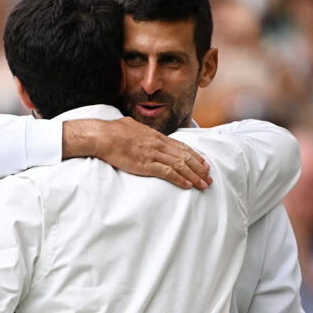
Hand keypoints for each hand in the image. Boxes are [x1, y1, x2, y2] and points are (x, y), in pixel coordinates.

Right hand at [63, 117, 211, 189]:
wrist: (102, 136)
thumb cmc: (112, 131)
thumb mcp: (131, 126)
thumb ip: (140, 131)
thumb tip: (138, 130)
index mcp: (156, 136)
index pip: (181, 147)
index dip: (195, 156)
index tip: (204, 163)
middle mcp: (158, 145)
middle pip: (185, 156)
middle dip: (200, 168)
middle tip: (209, 177)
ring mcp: (153, 154)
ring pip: (181, 165)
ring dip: (194, 176)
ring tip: (204, 184)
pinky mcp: (146, 165)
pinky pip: (168, 173)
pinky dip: (180, 179)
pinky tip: (187, 185)